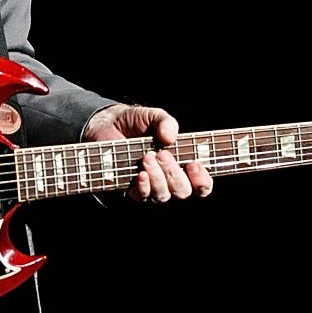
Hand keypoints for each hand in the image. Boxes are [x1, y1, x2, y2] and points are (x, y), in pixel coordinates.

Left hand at [83, 104, 212, 202]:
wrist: (109, 123)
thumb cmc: (138, 122)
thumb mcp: (155, 116)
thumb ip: (167, 123)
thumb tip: (170, 138)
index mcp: (183, 165)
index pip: (202, 184)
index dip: (202, 180)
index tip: (194, 164)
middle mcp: (169, 180)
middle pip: (183, 191)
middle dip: (174, 173)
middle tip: (163, 154)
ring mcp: (151, 186)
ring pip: (163, 195)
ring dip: (158, 177)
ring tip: (147, 157)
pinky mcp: (132, 189)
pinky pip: (142, 196)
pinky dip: (144, 186)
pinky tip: (140, 173)